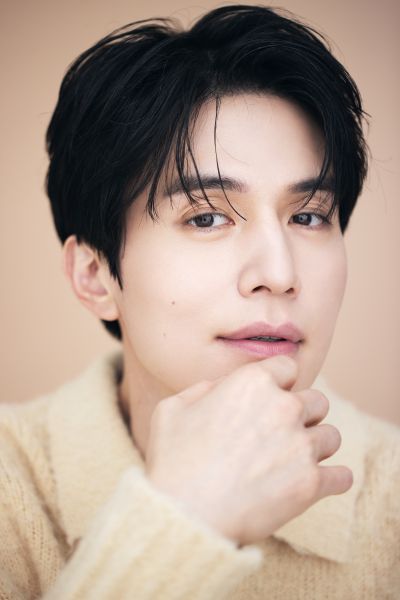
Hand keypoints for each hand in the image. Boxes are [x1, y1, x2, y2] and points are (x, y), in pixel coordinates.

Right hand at [145, 356, 352, 546]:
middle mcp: (283, 407)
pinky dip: (333, 480)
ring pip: (331, 436)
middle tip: (283, 433)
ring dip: (316, 445)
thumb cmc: (174, 461)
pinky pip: (342, 476)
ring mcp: (300, 445)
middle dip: (303, 413)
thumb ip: (204, 388)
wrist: (185, 514)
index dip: (279, 382)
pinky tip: (318, 482)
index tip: (271, 398)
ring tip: (295, 460)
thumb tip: (224, 387)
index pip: (287, 367)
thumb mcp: (172, 408)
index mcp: (253, 383)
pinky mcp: (311, 483)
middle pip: (317, 401)